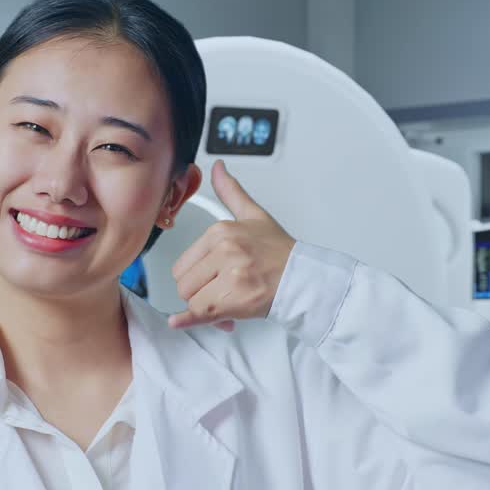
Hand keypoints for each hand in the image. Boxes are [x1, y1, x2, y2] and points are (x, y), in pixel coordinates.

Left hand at [168, 160, 295, 331]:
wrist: (305, 278)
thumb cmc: (280, 253)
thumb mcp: (253, 216)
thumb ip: (231, 192)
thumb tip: (217, 168)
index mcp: (221, 231)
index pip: (183, 263)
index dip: (196, 276)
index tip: (213, 280)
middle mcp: (224, 250)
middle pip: (184, 283)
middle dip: (198, 293)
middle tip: (220, 293)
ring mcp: (230, 274)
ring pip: (192, 300)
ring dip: (205, 308)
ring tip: (226, 303)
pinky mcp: (236, 298)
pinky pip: (200, 313)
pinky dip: (194, 321)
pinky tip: (184, 321)